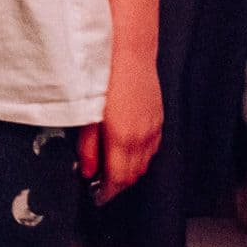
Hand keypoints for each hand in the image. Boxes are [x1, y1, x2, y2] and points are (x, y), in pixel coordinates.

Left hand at [79, 51, 161, 205]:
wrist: (130, 52)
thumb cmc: (106, 78)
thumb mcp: (88, 116)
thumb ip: (88, 147)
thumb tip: (87, 171)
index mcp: (122, 139)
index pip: (118, 179)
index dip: (108, 192)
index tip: (98, 195)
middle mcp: (141, 137)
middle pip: (133, 175)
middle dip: (118, 183)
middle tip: (103, 183)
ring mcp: (153, 128)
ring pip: (145, 163)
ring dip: (131, 170)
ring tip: (114, 166)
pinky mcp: (158, 118)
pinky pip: (153, 147)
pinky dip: (142, 155)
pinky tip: (130, 149)